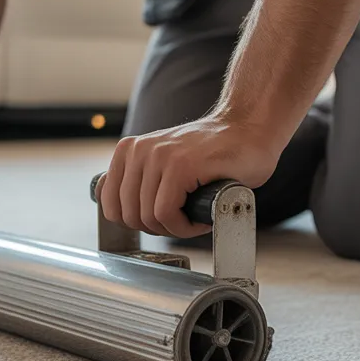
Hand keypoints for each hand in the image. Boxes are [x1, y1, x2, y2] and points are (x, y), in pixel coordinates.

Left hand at [98, 115, 280, 238]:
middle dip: (157, 228)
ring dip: (175, 229)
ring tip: (195, 218)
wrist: (250, 131)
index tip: (162, 219)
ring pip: (147, 217)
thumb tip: (121, 213)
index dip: (137, 222)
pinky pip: (166, 214)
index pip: (109, 204)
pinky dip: (184, 228)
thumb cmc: (215, 154)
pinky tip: (201, 219)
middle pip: (128, 216)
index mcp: (129, 150)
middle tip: (183, 221)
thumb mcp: (164, 165)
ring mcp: (159, 156)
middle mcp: (139, 150)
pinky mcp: (180, 166)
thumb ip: (140, 180)